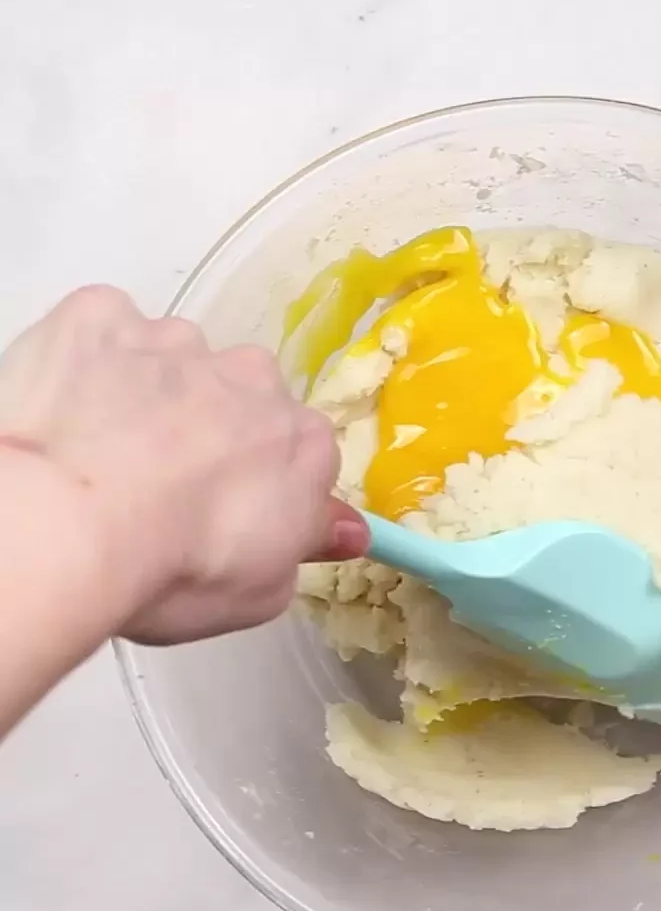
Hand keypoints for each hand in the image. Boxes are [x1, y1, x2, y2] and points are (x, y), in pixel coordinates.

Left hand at [0, 285, 367, 643]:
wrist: (65, 525)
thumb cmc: (174, 568)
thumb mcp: (262, 592)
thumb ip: (306, 545)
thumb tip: (344, 530)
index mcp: (303, 443)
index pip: (304, 456)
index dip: (269, 487)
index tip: (240, 516)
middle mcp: (252, 380)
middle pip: (246, 398)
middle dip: (217, 432)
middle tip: (171, 489)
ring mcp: (176, 343)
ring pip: (177, 361)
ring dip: (156, 394)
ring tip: (110, 455)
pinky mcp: (100, 318)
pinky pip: (108, 330)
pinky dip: (93, 363)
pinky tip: (72, 412)